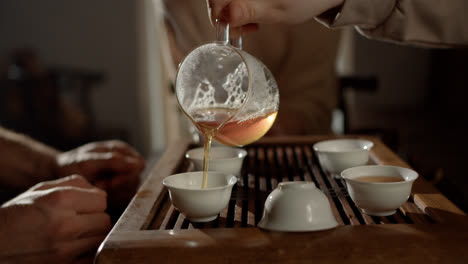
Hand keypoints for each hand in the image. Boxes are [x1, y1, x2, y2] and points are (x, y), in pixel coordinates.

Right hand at [0, 175, 109, 263]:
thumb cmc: (17, 214)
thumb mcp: (41, 190)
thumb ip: (74, 184)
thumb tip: (98, 191)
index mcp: (61, 199)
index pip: (102, 200)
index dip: (94, 202)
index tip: (85, 206)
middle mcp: (66, 224)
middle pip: (105, 221)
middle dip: (96, 220)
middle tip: (80, 221)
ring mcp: (65, 248)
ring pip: (101, 239)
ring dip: (93, 236)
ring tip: (76, 235)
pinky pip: (92, 257)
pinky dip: (87, 252)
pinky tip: (74, 247)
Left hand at [55, 140, 144, 205]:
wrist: (60, 174)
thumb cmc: (74, 164)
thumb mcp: (89, 161)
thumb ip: (113, 161)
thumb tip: (139, 163)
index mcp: (122, 150)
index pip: (139, 165)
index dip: (126, 176)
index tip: (109, 183)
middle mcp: (127, 161)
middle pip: (136, 179)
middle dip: (117, 187)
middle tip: (98, 186)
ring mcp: (125, 176)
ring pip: (131, 191)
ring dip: (113, 193)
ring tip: (96, 188)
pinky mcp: (121, 190)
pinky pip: (124, 198)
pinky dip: (111, 198)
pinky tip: (99, 193)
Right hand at [207, 0, 342, 26]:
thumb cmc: (304, 0)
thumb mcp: (276, 11)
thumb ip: (250, 12)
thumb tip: (229, 15)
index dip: (216, 14)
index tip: (224, 29)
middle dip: (224, 15)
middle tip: (240, 30)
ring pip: (226, 1)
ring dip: (232, 15)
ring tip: (251, 26)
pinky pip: (236, 2)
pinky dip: (239, 11)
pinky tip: (253, 19)